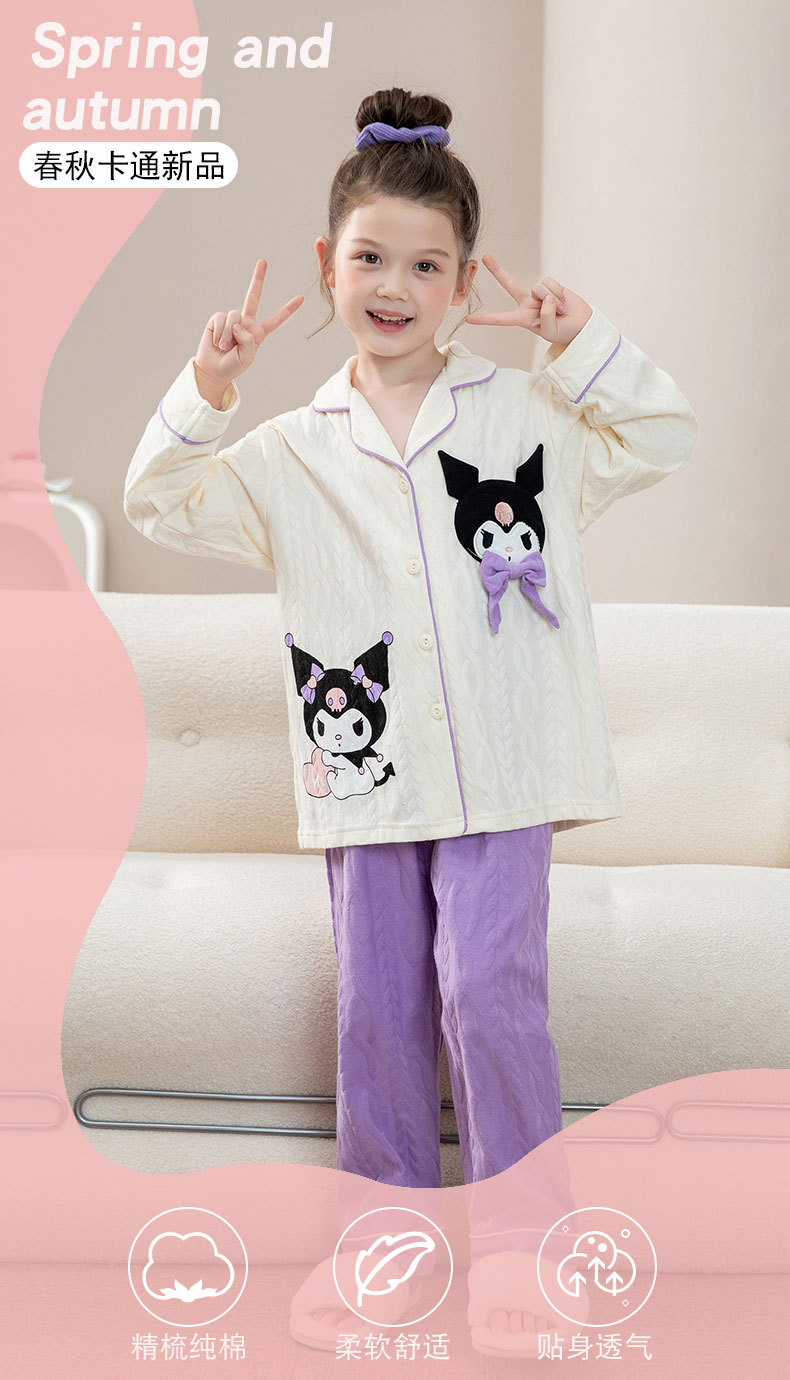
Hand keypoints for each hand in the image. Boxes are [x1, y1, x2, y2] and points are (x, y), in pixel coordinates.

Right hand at [194, 259, 303, 386]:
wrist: (214, 369)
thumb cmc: (233, 365)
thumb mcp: (247, 357)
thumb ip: (248, 340)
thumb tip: (238, 323)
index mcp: (258, 332)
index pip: (276, 319)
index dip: (288, 310)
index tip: (301, 298)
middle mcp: (246, 322)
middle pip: (253, 296)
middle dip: (258, 278)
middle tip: (263, 261)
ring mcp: (232, 319)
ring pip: (235, 315)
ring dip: (228, 334)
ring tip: (225, 346)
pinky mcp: (218, 318)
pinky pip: (222, 318)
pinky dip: (220, 331)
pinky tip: (217, 341)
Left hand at [465, 255, 591, 345]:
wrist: (581, 324)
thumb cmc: (564, 332)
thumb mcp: (550, 332)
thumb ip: (545, 317)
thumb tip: (544, 297)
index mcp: (522, 319)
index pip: (500, 319)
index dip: (485, 320)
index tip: (469, 319)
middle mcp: (527, 303)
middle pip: (509, 284)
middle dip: (497, 270)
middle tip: (484, 258)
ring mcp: (538, 293)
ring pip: (538, 288)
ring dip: (552, 300)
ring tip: (560, 311)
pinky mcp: (551, 285)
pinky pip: (550, 283)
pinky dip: (558, 293)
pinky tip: (563, 302)